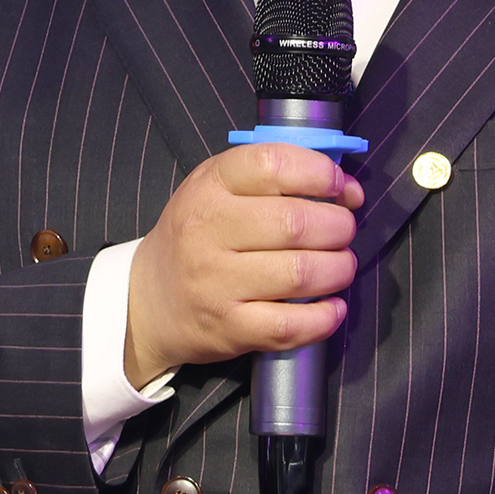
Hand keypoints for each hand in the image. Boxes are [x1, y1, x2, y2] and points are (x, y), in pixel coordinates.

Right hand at [124, 141, 365, 387]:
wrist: (147, 300)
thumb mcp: (216, 190)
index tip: (340, 188)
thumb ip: (273, 180)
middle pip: (295, 222)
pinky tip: (333, 307)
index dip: (319, 173)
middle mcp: (207, 232)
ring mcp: (216, 283)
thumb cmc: (196, 238)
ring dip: (338, 269)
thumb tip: (346, 190)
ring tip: (341, 266)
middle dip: (338, 226)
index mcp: (208, 187)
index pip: (272, 165)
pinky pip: (290, 324)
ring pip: (299, 273)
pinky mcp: (229, 328)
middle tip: (343, 232)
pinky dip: (325, 317)